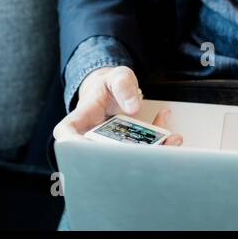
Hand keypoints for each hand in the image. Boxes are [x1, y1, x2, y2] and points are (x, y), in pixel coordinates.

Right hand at [52, 65, 182, 145]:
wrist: (115, 93)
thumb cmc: (109, 86)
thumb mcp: (117, 77)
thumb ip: (124, 86)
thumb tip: (133, 107)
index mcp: (80, 119)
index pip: (66, 135)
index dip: (73, 146)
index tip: (91, 150)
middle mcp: (91, 139)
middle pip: (98, 155)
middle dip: (123, 158)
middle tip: (145, 151)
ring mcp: (108, 149)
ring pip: (124, 161)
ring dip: (149, 156)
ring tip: (170, 141)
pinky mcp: (126, 154)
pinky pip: (142, 155)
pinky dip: (159, 148)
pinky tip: (171, 136)